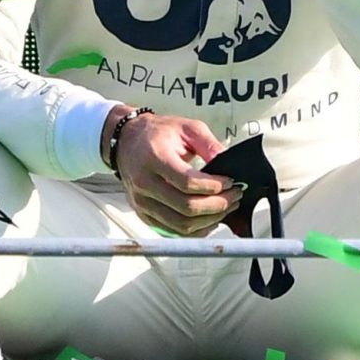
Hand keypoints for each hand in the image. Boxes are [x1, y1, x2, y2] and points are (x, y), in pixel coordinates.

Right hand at [113, 111, 242, 235]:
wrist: (126, 142)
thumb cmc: (155, 134)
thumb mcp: (186, 128)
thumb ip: (209, 144)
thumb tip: (227, 163)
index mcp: (154, 157)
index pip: (187, 182)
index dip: (213, 186)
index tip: (229, 182)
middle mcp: (145, 182)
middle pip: (186, 207)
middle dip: (217, 205)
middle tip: (233, 196)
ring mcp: (143, 202)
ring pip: (181, 224)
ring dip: (209, 220)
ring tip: (225, 207)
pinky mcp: (144, 214)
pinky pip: (173, 231)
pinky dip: (196, 230)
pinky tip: (209, 220)